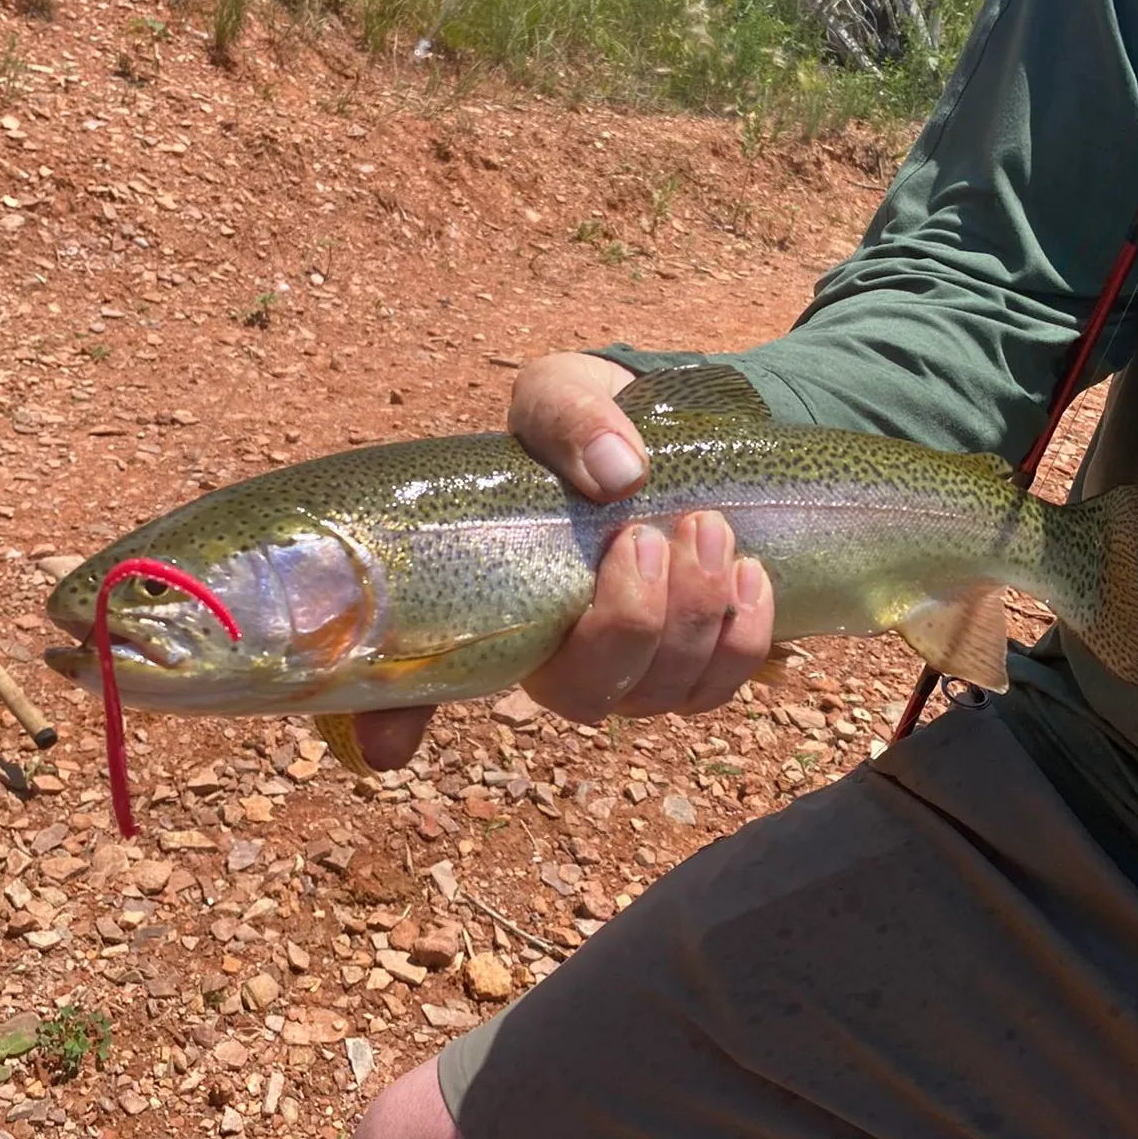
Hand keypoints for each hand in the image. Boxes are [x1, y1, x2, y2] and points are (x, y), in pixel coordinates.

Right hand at [351, 352, 773, 768]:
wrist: (665, 432)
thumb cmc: (587, 424)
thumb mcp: (561, 395)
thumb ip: (569, 423)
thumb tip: (618, 474)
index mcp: (497, 605)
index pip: (425, 685)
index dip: (395, 722)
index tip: (386, 744)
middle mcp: (557, 655)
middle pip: (588, 694)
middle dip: (631, 623)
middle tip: (650, 536)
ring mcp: (630, 670)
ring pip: (661, 694)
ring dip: (693, 620)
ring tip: (709, 531)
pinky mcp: (696, 664)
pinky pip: (721, 685)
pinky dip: (743, 638)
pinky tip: (750, 574)